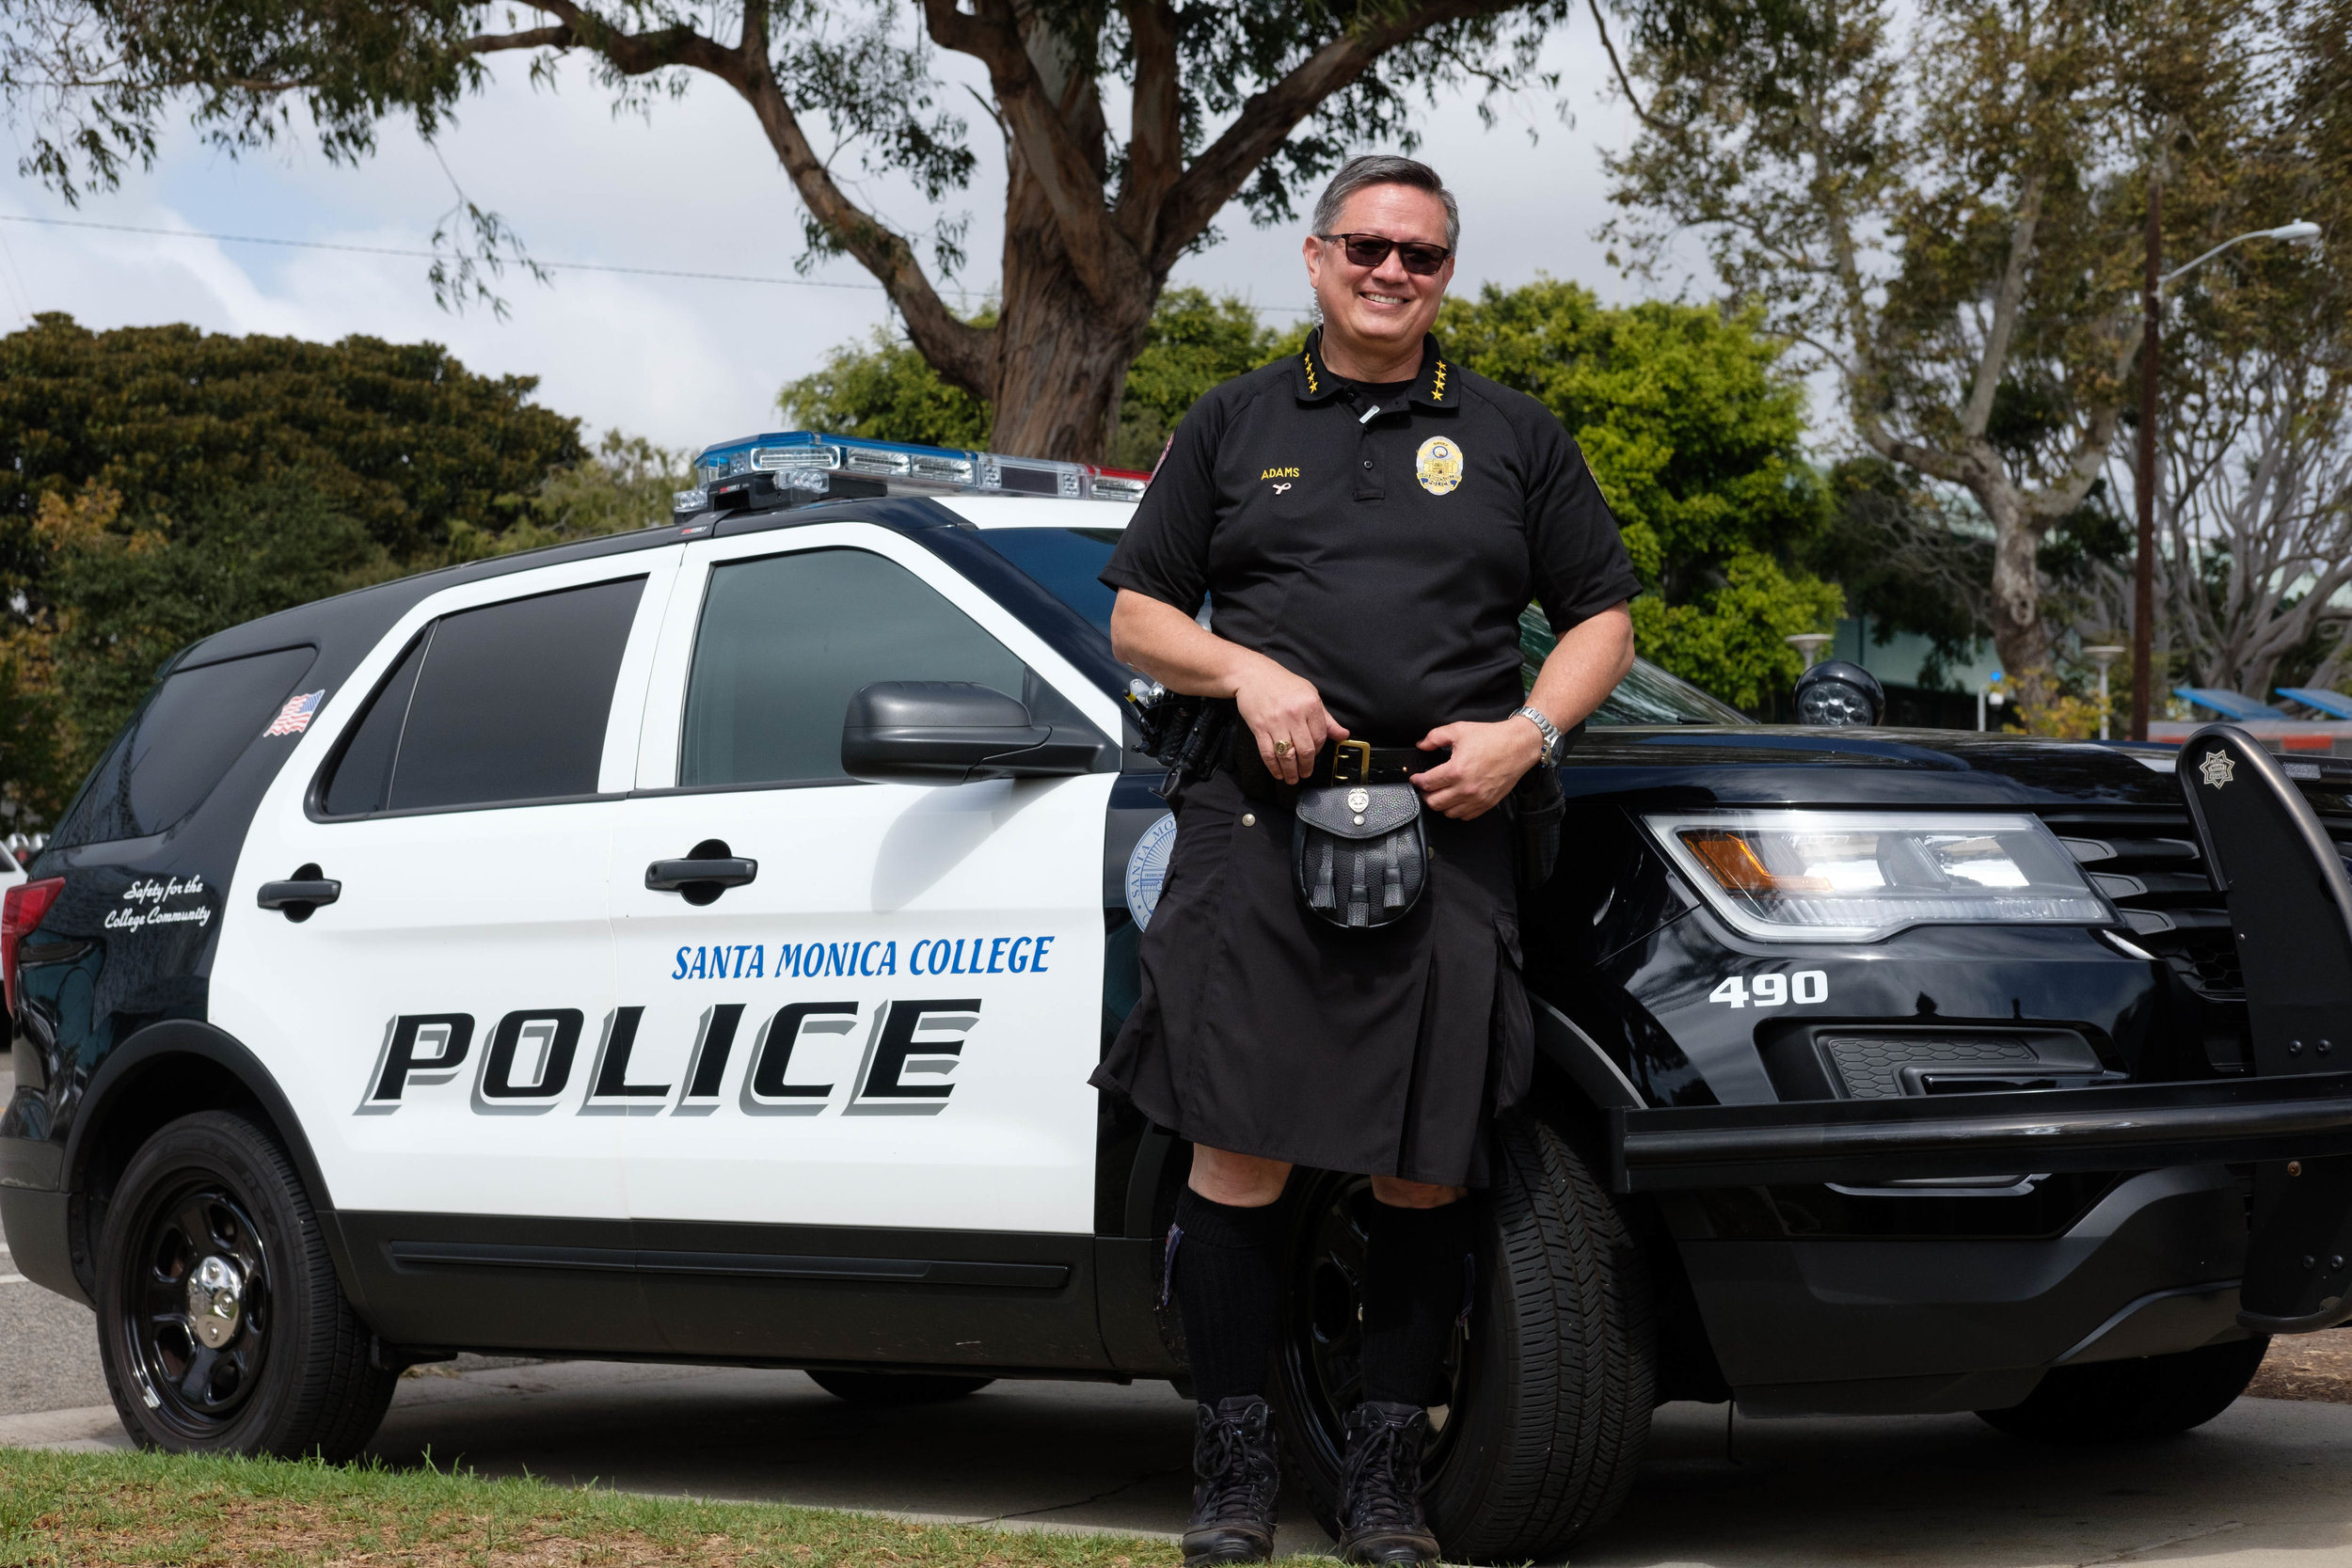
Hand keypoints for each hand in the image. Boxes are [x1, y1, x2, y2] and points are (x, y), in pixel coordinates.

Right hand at [1234, 656, 1346, 783]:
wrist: (1253, 675)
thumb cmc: (1282, 683)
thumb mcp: (1310, 694)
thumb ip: (1326, 718)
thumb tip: (1343, 734)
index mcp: (1310, 705)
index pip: (1320, 737)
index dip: (1319, 750)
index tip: (1315, 755)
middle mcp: (1294, 714)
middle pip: (1305, 750)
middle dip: (1306, 767)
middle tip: (1305, 773)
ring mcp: (1275, 722)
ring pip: (1287, 755)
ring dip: (1291, 772)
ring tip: (1293, 778)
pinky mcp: (1259, 728)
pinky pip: (1268, 753)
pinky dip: (1273, 767)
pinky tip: (1278, 772)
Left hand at [1411, 717, 1543, 819]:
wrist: (1519, 746)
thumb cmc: (1493, 738)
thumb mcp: (1459, 730)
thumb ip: (1435, 737)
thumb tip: (1422, 744)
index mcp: (1456, 770)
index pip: (1427, 783)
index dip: (1417, 781)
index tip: (1416, 778)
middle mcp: (1466, 788)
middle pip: (1434, 802)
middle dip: (1425, 795)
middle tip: (1425, 787)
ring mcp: (1477, 798)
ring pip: (1448, 813)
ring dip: (1440, 804)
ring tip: (1440, 793)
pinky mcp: (1487, 803)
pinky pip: (1465, 816)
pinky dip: (1457, 811)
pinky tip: (1456, 800)